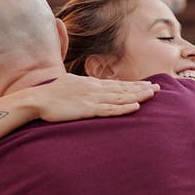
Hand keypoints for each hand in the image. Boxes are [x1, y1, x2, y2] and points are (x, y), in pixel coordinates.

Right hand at [26, 74, 157, 121]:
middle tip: (159, 88)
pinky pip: (109, 110)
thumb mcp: (70, 86)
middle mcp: (94, 89)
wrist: (35, 100)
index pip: (117, 84)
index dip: (134, 85)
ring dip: (137, 96)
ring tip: (152, 94)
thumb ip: (83, 88)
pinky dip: (123, 108)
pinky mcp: (87, 109)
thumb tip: (90, 90)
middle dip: (141, 88)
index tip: (148, 84)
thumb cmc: (50, 96)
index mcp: (90, 84)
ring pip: (120, 97)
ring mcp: (91, 98)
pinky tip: (135, 106)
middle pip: (122, 89)